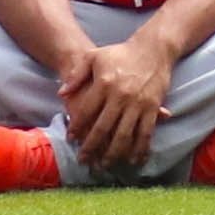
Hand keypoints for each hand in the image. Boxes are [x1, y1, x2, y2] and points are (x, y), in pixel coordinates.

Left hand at [58, 29, 173, 175]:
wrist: (152, 49)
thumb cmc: (120, 53)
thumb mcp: (94, 56)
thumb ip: (76, 74)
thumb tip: (61, 93)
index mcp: (104, 83)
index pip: (86, 111)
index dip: (77, 127)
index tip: (71, 139)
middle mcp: (120, 96)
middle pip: (103, 128)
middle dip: (92, 147)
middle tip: (84, 161)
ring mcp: (138, 104)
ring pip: (124, 136)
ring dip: (114, 154)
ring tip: (105, 165)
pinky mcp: (153, 108)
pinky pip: (145, 134)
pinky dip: (139, 149)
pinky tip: (133, 160)